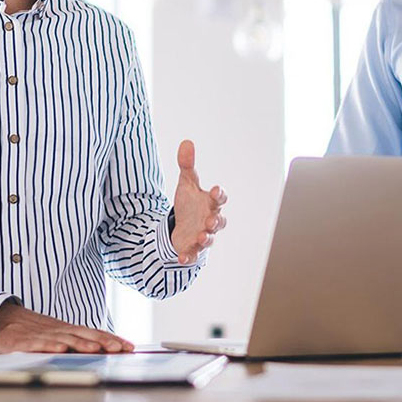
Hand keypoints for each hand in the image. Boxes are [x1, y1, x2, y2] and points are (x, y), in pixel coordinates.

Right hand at [0, 301, 132, 353]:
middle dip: (104, 342)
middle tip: (120, 349)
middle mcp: (59, 330)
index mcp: (68, 330)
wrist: (0, 319)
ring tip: (96, 349)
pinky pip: (38, 344)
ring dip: (82, 344)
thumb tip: (101, 350)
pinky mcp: (24, 342)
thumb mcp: (57, 333)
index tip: (129, 346)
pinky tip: (60, 349)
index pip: (94, 333)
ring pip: (65, 339)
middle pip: (85, 335)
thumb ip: (76, 341)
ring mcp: (42, 335)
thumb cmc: (32, 329)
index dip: (112, 339)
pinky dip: (50, 346)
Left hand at [171, 139, 227, 264]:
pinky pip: (193, 255)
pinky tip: (181, 259)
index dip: (220, 195)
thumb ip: (187, 165)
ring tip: (200, 237)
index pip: (220, 198)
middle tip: (211, 220)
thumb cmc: (190, 203)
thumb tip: (186, 142)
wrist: (183, 225)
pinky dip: (188, 257)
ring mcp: (202, 235)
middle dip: (216, 221)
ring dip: (206, 239)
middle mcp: (210, 220)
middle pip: (219, 221)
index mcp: (210, 203)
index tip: (216, 190)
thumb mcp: (187, 183)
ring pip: (209, 239)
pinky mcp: (192, 249)